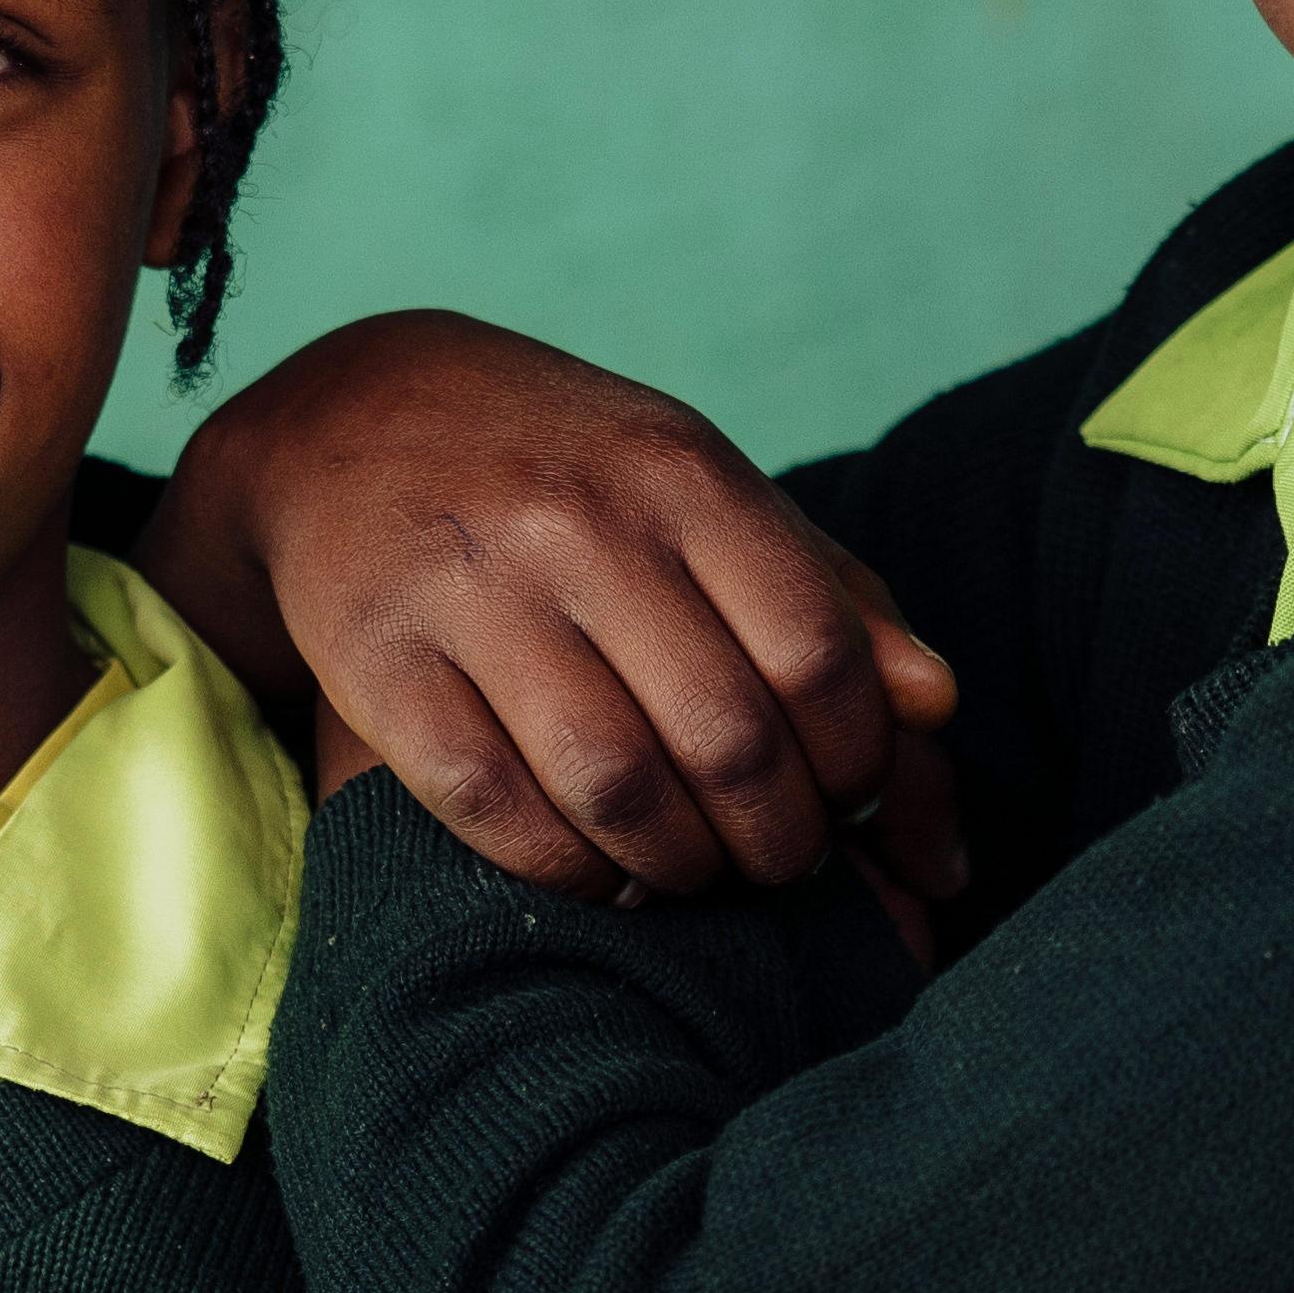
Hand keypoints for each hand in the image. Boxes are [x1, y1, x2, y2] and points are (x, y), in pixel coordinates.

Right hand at [144, 314, 964, 911]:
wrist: (355, 416)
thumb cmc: (573, 474)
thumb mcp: (704, 494)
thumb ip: (829, 594)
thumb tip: (938, 708)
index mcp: (681, 474)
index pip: (817, 653)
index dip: (857, 760)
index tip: (851, 797)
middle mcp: (578, 524)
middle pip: (728, 739)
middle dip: (780, 838)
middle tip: (781, 862)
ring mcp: (471, 593)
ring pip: (616, 788)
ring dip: (679, 869)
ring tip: (695, 875)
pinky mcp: (378, 662)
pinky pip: (496, 811)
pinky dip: (568, 870)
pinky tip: (598, 871)